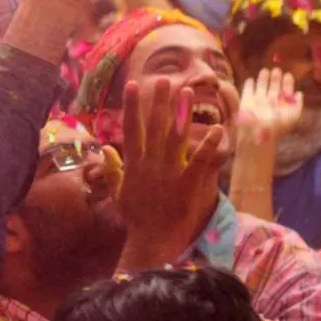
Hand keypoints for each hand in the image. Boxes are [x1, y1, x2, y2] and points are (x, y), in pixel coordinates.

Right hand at [116, 76, 228, 268]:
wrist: (152, 241)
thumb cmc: (136, 218)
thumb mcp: (118, 192)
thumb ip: (111, 169)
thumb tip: (103, 147)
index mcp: (133, 164)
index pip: (131, 129)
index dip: (132, 106)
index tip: (133, 85)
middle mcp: (149, 164)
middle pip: (154, 127)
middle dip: (158, 101)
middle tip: (163, 79)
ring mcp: (168, 174)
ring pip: (175, 137)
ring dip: (181, 114)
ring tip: (187, 92)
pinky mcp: (187, 185)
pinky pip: (200, 161)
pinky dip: (208, 145)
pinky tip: (217, 129)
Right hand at [238, 67, 302, 144]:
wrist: (258, 132)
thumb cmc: (278, 125)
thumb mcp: (294, 115)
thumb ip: (297, 104)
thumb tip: (299, 93)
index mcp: (283, 105)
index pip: (286, 92)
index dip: (287, 83)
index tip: (288, 74)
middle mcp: (271, 102)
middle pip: (274, 88)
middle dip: (276, 78)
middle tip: (277, 69)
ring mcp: (258, 101)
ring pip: (261, 87)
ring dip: (263, 79)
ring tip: (266, 70)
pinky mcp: (246, 101)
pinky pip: (247, 90)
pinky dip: (249, 85)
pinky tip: (250, 79)